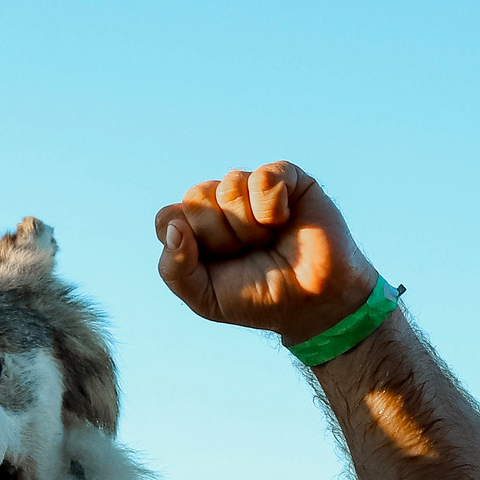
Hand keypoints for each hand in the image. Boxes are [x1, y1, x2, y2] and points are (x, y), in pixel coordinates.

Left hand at [153, 162, 379, 344]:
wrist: (312, 301)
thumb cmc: (258, 298)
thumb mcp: (205, 298)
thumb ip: (174, 270)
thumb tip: (174, 227)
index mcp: (195, 230)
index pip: (167, 217)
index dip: (187, 240)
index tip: (212, 263)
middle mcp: (220, 204)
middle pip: (195, 197)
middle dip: (220, 235)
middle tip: (245, 253)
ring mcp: (251, 188)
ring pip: (229, 185)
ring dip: (248, 226)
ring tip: (267, 241)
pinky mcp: (285, 178)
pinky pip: (263, 178)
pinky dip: (271, 208)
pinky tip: (283, 222)